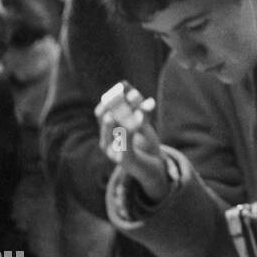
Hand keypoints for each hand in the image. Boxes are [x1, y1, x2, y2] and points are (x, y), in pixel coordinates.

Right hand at [95, 83, 167, 203]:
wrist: (155, 170)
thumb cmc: (146, 147)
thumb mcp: (144, 126)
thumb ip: (141, 111)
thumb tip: (135, 92)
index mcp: (108, 133)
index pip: (101, 112)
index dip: (110, 99)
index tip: (121, 86)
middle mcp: (106, 142)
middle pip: (105, 119)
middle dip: (114, 104)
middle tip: (122, 92)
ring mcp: (113, 152)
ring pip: (113, 131)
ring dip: (121, 116)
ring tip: (126, 104)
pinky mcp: (125, 160)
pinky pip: (125, 143)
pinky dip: (131, 130)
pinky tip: (139, 120)